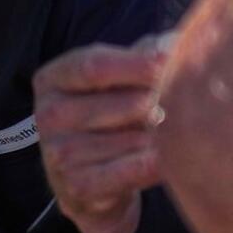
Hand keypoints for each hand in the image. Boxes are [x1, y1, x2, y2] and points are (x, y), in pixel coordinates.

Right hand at [31, 37, 169, 232]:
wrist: (93, 187)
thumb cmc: (112, 118)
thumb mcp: (120, 79)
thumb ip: (146, 55)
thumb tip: (180, 45)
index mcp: (52, 79)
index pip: (95, 65)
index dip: (140, 64)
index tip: (173, 62)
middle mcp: (48, 114)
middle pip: (124, 102)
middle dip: (162, 103)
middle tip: (184, 106)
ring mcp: (59, 153)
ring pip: (133, 138)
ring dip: (161, 137)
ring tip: (169, 135)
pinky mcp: (76, 187)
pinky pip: (131, 171)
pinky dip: (156, 165)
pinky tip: (169, 160)